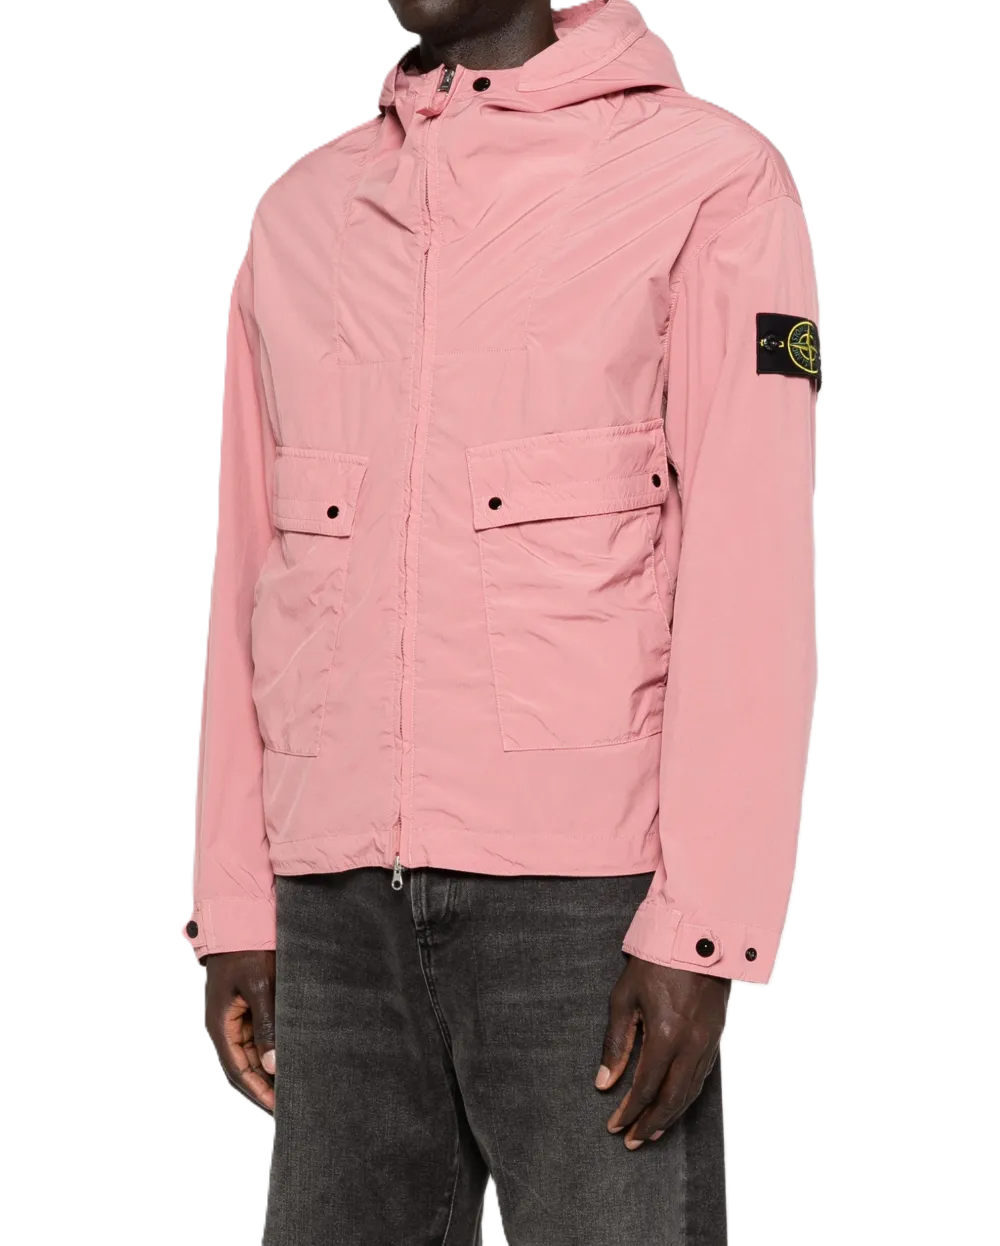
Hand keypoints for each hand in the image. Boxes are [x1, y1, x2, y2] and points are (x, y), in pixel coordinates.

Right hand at [203, 950, 276, 1112]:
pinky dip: (269, 1047)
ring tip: (291, 1082)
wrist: (240, 917)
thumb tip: (272, 1064)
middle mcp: (222, 1023)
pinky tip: (287, 1053)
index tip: (276, 1107)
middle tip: (288, 1101)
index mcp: (219, 1024)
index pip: (237, 1070)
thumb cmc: (246, 950)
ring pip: (249, 1051)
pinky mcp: (244, 1003)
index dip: (256, 1090)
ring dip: (266, 1067)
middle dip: (263, 1084)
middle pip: (241, 1064)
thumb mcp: (260, 987)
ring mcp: (232, 1014)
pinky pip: (256, 1033)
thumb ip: (266, 1026)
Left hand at [596, 956, 728, 1146]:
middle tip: (632, 1140)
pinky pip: (702, 1076)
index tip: (614, 1125)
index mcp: (666, 1034)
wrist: (697, 937)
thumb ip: (616, 1042)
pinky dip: (686, 1096)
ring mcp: (708, 1042)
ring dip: (671, 1115)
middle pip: (672, 1098)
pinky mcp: (716, 1036)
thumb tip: (604, 1082)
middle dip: (650, 1123)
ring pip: (690, 1091)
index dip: (629, 1110)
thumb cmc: (655, 963)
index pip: (646, 1087)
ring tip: (651, 1131)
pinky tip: (675, 1103)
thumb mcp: (624, 997)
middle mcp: (691, 1044)